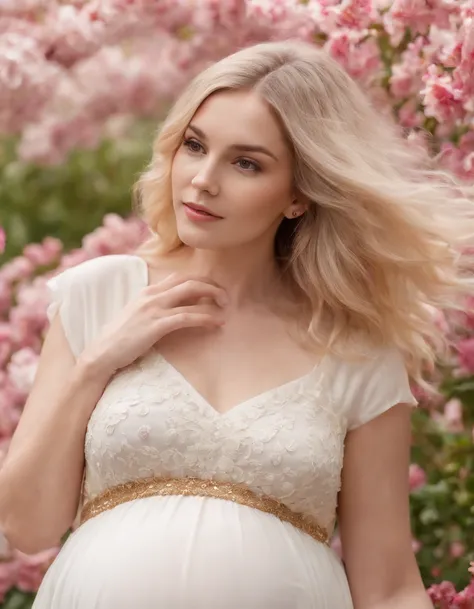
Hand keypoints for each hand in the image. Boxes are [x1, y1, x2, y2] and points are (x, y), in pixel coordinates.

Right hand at [78, 274, 226, 378]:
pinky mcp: (156, 325)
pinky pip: (187, 316)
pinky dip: (206, 318)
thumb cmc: (120, 339)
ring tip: (226, 308)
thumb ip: (155, 309)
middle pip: (190, 280)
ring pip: (191, 293)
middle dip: (212, 286)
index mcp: (148, 291)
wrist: (101, 354)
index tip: (214, 290)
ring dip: (213, 298)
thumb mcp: (137, 316)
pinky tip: (216, 323)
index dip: (200, 280)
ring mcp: (154, 309)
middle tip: (225, 297)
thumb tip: (175, 310)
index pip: (180, 277)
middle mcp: (152, 295)